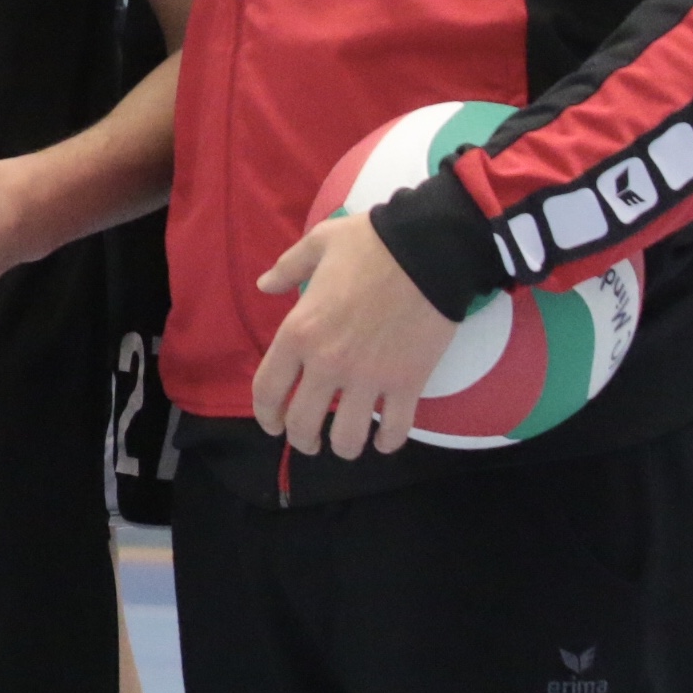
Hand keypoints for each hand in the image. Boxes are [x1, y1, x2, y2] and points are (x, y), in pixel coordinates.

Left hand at [251, 211, 461, 458]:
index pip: (268, 390)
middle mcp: (327, 363)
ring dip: (344, 447)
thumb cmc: (368, 245)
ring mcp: (369, 378)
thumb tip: (264, 286)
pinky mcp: (408, 383)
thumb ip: (286, 269)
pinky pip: (396, 429)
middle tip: (308, 441)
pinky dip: (388, 442)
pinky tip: (383, 441)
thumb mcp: (316, 245)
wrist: (428, 252)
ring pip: (348, 437)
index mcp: (298, 332)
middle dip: (301, 440)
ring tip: (345, 444)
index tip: (272, 424)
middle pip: (303, 424)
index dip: (265, 415)